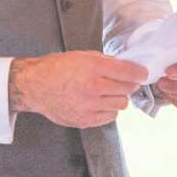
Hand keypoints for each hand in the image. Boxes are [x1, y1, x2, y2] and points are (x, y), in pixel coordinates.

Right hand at [8, 51, 147, 127]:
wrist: (34, 86)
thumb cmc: (56, 69)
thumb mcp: (82, 56)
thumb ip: (105, 61)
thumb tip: (125, 66)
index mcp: (93, 68)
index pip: (129, 72)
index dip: (139, 73)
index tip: (142, 73)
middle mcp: (92, 87)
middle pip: (128, 89)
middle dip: (129, 84)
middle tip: (124, 81)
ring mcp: (88, 106)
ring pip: (121, 104)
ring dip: (119, 97)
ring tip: (108, 92)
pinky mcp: (85, 120)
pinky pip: (111, 117)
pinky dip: (109, 110)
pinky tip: (100, 103)